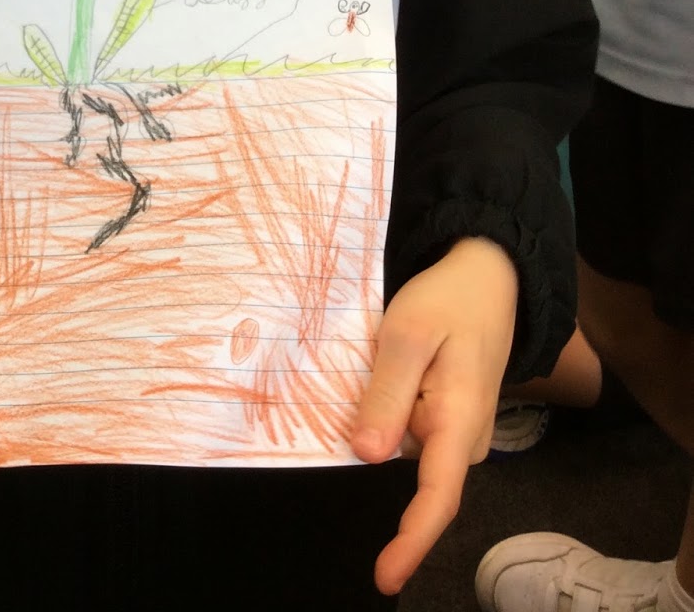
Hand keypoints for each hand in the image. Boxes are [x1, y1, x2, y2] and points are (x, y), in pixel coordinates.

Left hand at [351, 237, 517, 595]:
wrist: (488, 274)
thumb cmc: (448, 300)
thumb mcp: (407, 335)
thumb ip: (387, 393)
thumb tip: (367, 455)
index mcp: (461, 422)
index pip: (437, 497)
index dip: (411, 540)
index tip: (385, 577)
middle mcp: (467, 439)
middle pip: (416, 475)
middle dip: (380, 450)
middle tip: (364, 378)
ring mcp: (461, 430)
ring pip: (411, 450)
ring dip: (383, 426)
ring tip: (377, 362)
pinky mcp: (451, 418)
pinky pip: (413, 433)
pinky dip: (389, 416)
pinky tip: (385, 377)